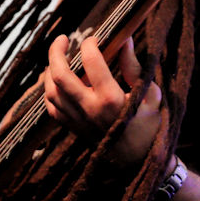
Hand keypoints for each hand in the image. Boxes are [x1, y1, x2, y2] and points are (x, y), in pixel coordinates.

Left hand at [40, 34, 161, 167]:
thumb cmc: (149, 125)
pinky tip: (56, 81)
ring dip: (50, 70)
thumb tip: (124, 40)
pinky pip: (52, 108)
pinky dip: (49, 92)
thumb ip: (134, 68)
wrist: (139, 162)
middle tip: (63, 39)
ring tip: (59, 57)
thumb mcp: (150, 94)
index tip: (95, 38)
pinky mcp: (73, 128)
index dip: (89, 44)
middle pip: (60, 75)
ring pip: (50, 91)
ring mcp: (78, 120)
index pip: (91, 61)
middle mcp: (90, 109)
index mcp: (111, 99)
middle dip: (56, 52)